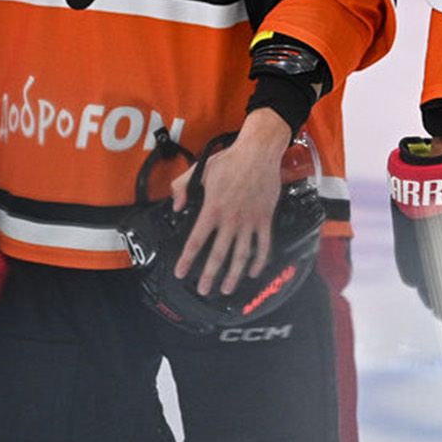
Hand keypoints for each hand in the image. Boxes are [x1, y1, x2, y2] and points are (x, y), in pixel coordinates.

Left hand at [171, 109, 287, 297]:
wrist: (259, 151)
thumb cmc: (230, 159)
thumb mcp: (200, 169)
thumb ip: (182, 187)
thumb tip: (176, 207)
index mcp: (212, 209)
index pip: (197, 241)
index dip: (187, 259)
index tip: (181, 273)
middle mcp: (231, 219)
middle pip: (218, 254)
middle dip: (209, 275)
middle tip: (203, 290)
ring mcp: (250, 220)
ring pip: (242, 254)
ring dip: (234, 274)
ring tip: (227, 289)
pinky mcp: (265, 218)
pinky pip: (264, 244)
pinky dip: (259, 260)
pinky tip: (254, 271)